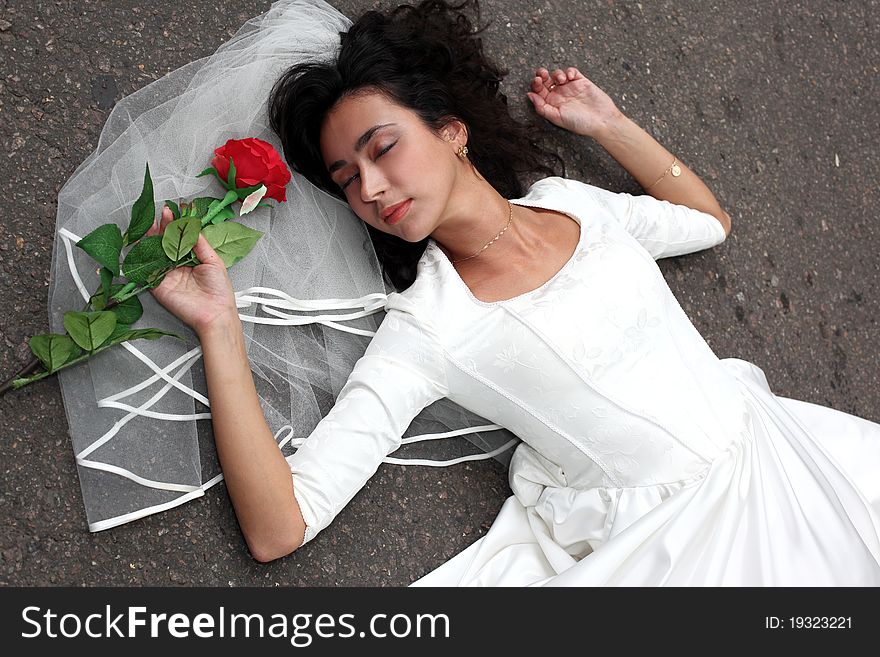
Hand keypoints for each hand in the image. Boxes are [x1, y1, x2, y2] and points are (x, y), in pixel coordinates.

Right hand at [147, 206, 238, 335]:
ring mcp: (166, 274)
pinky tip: (145, 241)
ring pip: (155, 252)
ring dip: (153, 237)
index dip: (175, 226)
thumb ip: (200, 243)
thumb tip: (191, 226)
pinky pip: (147, 269)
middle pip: (165, 243)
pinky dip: (144, 255)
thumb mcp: (213, 260)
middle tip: (163, 213)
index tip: (173, 212)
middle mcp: (177, 266)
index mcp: (191, 260)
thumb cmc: (219, 291)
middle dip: (163, 227)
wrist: (215, 313)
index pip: (179, 239)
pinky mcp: (157, 285)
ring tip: (154, 222)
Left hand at [527, 67, 622, 138]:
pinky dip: (569, 71)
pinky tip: (570, 77)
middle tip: (542, 74)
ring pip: (557, 75)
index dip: (535, 85)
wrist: (601, 120)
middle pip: (546, 81)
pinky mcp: (581, 81)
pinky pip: (572, 72)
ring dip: (557, 74)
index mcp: (551, 104)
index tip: (537, 82)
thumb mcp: (557, 117)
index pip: (539, 91)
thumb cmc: (579, 123)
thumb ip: (542, 107)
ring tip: (562, 80)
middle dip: (542, 75)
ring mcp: (570, 87)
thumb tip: (529, 95)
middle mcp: (559, 95)